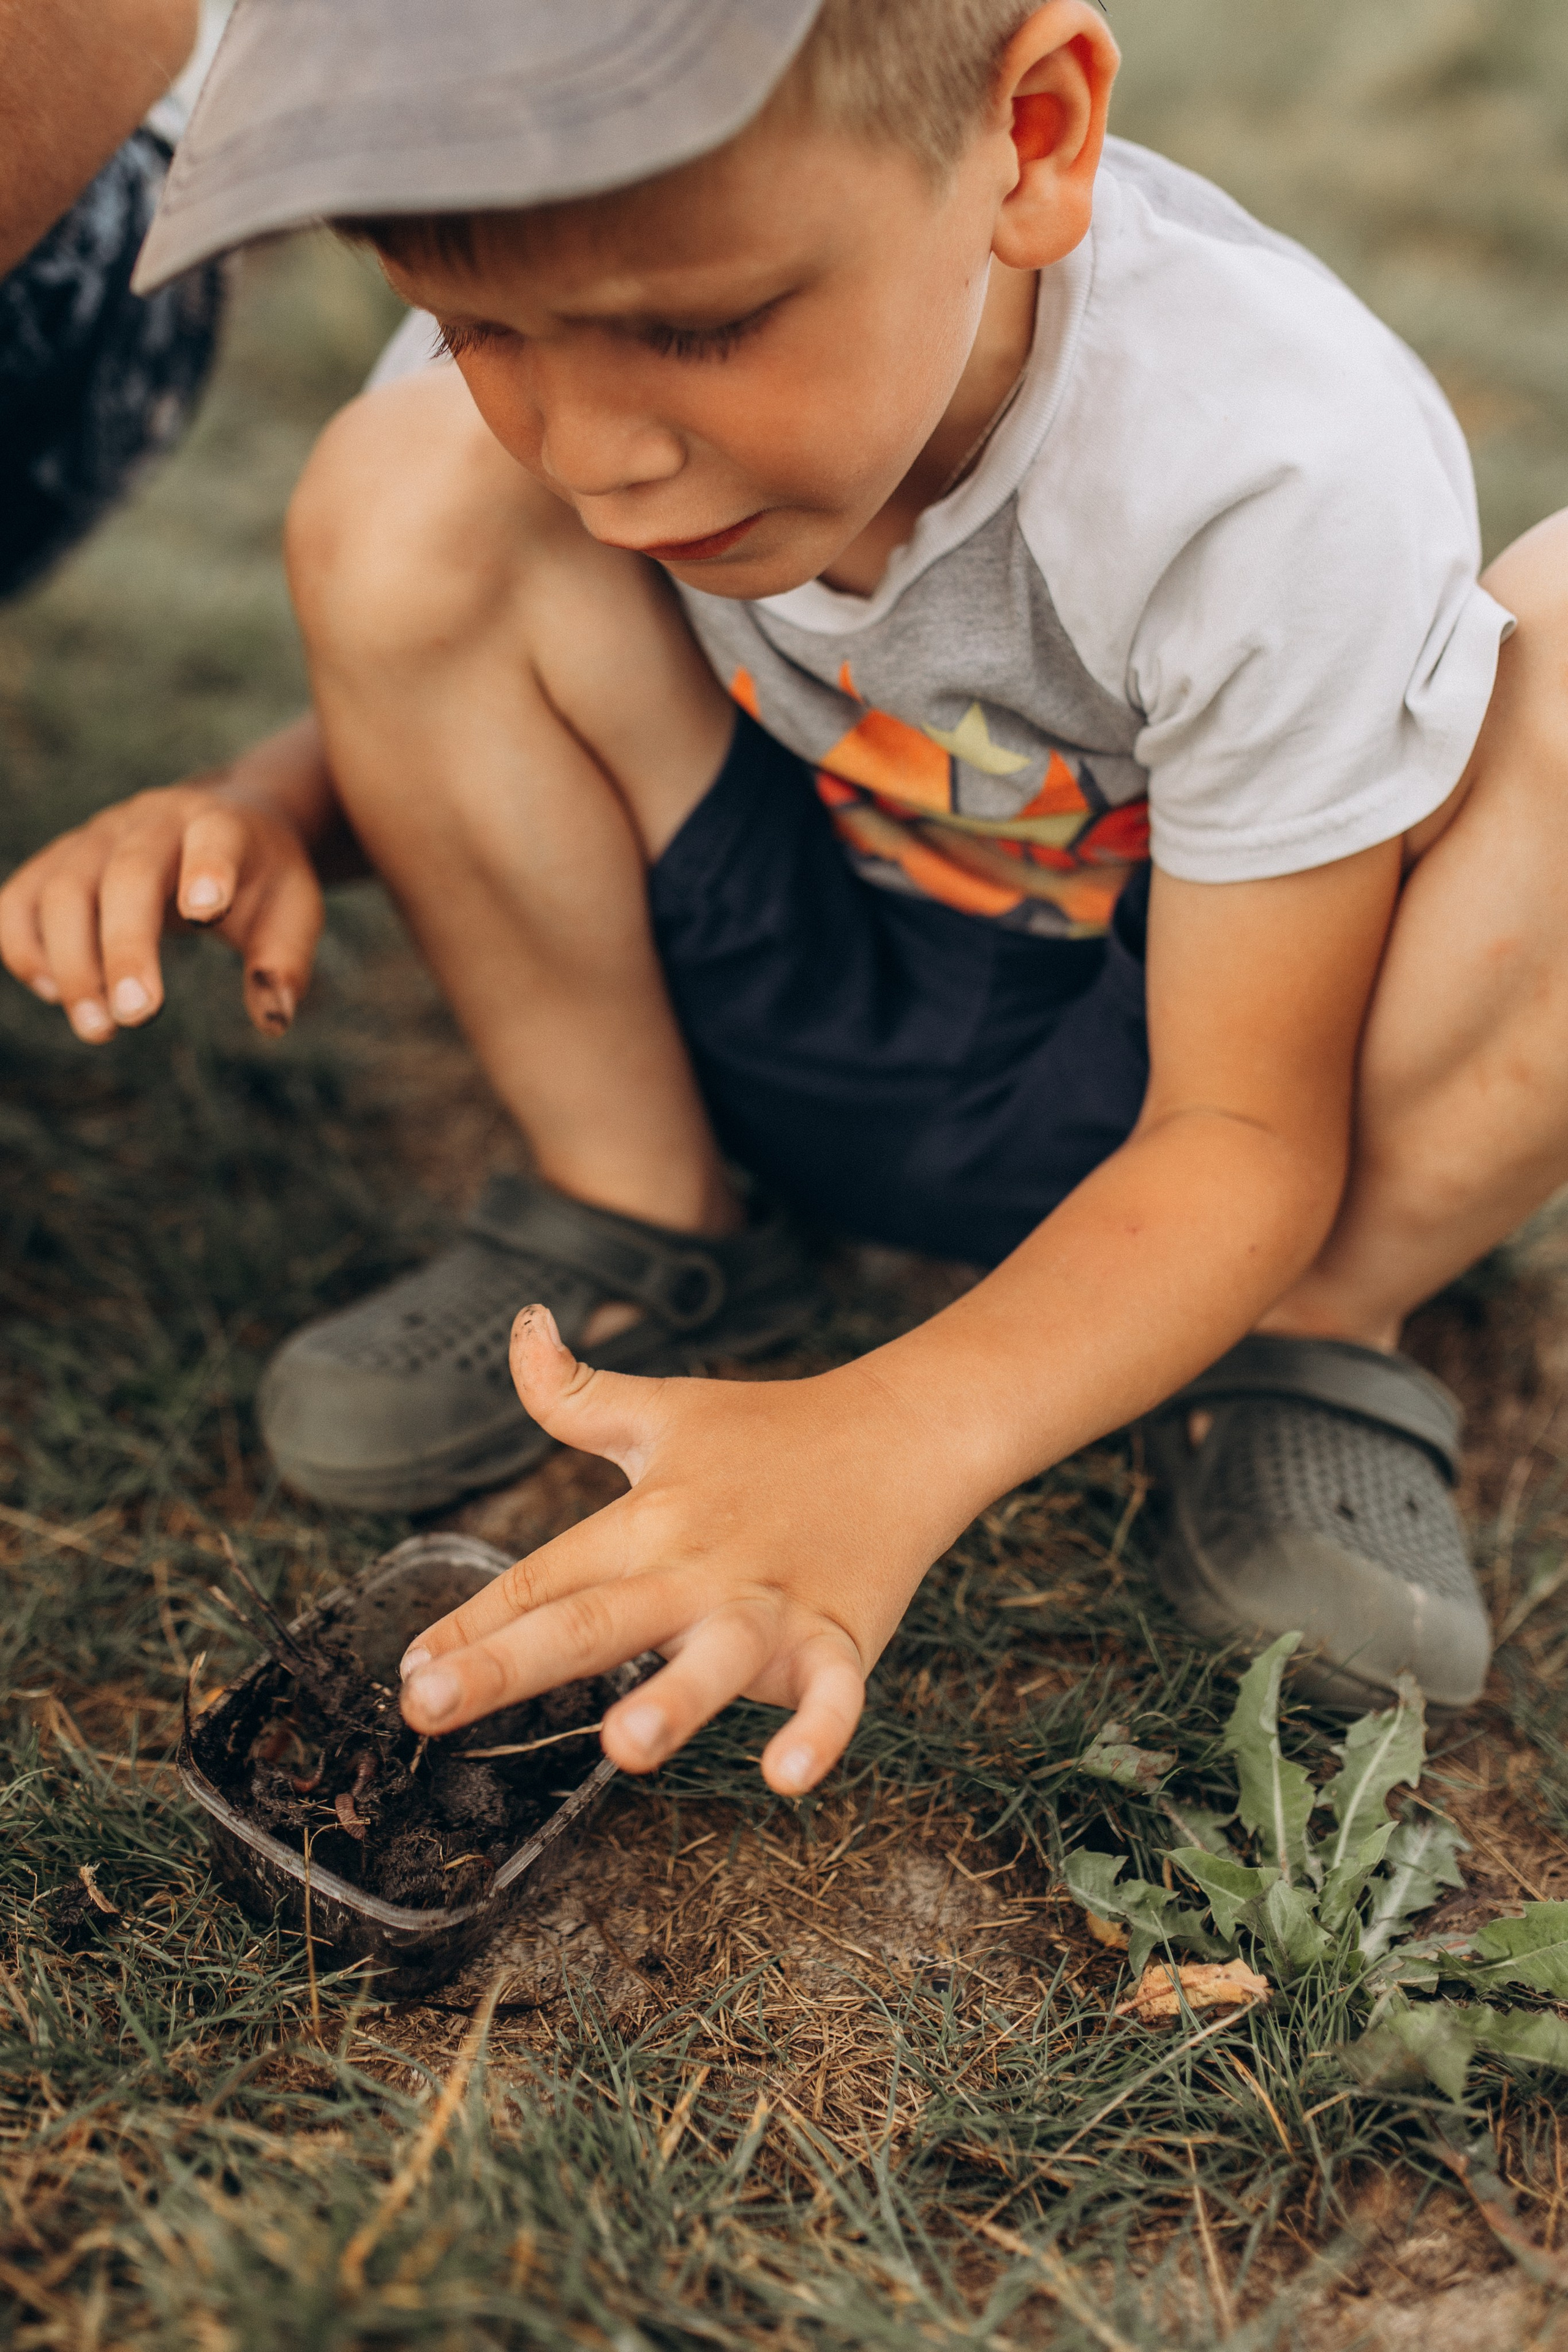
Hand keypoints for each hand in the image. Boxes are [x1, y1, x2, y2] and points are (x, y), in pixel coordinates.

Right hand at [0, 777, 323, 1041]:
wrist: (222, 828)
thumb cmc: (260, 879)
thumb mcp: (293, 911)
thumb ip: (283, 961)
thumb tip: (273, 1019)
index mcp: (218, 823)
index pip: (213, 838)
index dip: (208, 870)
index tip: (205, 913)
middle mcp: (150, 820)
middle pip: (126, 875)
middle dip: (126, 949)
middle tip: (136, 1017)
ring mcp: (95, 837)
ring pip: (63, 890)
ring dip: (72, 964)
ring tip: (98, 1030)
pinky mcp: (58, 862)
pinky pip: (20, 899)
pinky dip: (23, 945)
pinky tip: (53, 994)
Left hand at [399, 1307, 959, 1793]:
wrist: (903, 1432)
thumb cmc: (771, 1434)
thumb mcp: (664, 1410)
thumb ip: (575, 1394)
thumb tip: (522, 1324)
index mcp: (646, 1521)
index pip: (542, 1577)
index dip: (471, 1621)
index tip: (405, 1670)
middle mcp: (697, 1566)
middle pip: (595, 1618)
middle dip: (509, 1664)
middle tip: (427, 1706)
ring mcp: (772, 1604)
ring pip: (715, 1659)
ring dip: (671, 1700)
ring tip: (622, 1748)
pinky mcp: (842, 1634)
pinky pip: (832, 1694)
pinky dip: (817, 1732)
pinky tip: (788, 1774)